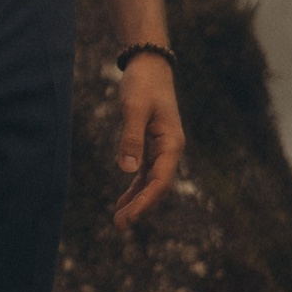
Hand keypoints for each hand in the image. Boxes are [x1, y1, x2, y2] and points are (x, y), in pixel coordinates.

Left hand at [110, 52, 185, 229]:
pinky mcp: (150, 144)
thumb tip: (126, 169)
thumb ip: (131, 138)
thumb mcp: (134, 108)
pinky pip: (144, 172)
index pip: (160, 180)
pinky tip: (123, 200)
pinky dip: (134, 187)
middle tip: (119, 226)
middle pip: (156, 186)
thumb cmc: (143, 84)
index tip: (130, 217)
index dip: (145, 201)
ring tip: (119, 220)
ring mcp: (161, 149)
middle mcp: (169, 150)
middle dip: (139, 207)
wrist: (149, 66)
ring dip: (136, 200)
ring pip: (149, 182)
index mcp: (171, 143)